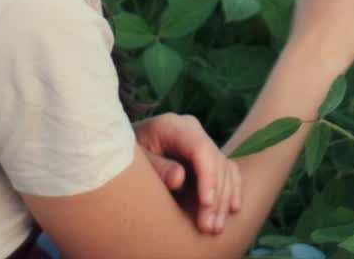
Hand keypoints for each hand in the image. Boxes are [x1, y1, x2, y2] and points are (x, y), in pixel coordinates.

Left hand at [133, 113, 241, 234]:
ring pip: (223, 169)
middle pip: (215, 162)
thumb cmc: (125, 154)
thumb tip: (179, 179)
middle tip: (208, 226)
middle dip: (215, 196)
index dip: (208, 176)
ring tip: (215, 227)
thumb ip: (156, 167)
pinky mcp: (205, 154)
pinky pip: (226, 169)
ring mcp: (201, 141)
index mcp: (174, 126)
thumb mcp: (135, 159)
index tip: (206, 203)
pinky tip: (232, 209)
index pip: (200, 149)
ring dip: (222, 199)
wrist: (121, 148)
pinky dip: (230, 189)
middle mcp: (192, 130)